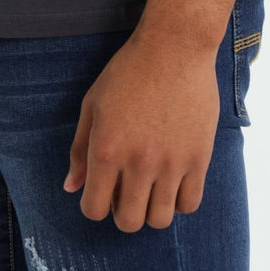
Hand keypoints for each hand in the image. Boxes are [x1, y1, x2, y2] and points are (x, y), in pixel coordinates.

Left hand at [62, 29, 219, 230]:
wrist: (174, 48)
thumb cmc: (128, 72)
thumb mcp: (93, 104)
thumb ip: (80, 149)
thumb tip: (71, 187)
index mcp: (107, 148)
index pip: (94, 209)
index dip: (93, 205)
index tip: (100, 192)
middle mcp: (138, 162)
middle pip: (128, 222)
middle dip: (121, 212)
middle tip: (125, 190)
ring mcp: (171, 163)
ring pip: (159, 220)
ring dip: (150, 209)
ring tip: (149, 186)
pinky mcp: (198, 159)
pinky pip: (189, 205)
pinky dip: (178, 201)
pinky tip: (172, 181)